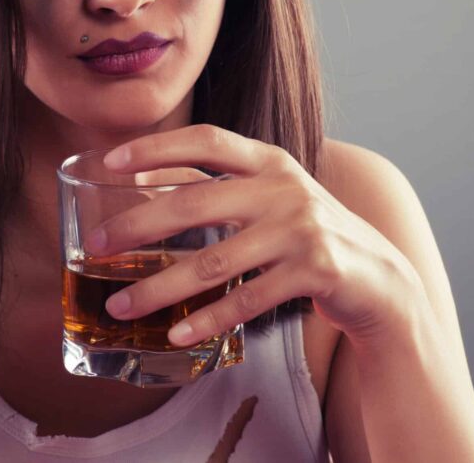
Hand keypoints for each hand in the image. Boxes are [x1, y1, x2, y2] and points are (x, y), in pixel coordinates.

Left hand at [82, 124, 425, 346]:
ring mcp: (300, 229)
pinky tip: (177, 332)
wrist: (379, 277)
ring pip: (212, 262)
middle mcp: (283, 188)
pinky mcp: (314, 272)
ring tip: (120, 306)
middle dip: (137, 225)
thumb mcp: (270, 195)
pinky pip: (246, 301)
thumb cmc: (306, 233)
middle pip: (195, 202)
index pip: (206, 140)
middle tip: (94, 246)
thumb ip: (219, 183)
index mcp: (268, 161)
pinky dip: (208, 319)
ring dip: (159, 287)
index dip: (157, 147)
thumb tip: (144, 178)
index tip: (112, 160)